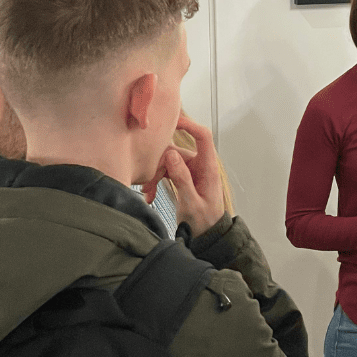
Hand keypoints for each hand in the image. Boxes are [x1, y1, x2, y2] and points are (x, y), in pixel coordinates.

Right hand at [145, 113, 224, 236]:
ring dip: (155, 176)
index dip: (189, 124)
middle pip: (175, 151)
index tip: (171, 121)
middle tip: (148, 185)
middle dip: (159, 165)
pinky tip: (149, 195)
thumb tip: (171, 155)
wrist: (207, 236)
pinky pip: (165, 171)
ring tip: (148, 194)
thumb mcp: (191, 203)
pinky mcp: (182, 176)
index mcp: (208, 167)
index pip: (202, 136)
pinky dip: (156, 181)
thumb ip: (182, 179)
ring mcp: (191, 169)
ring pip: (167, 162)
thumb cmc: (204, 222)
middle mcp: (200, 164)